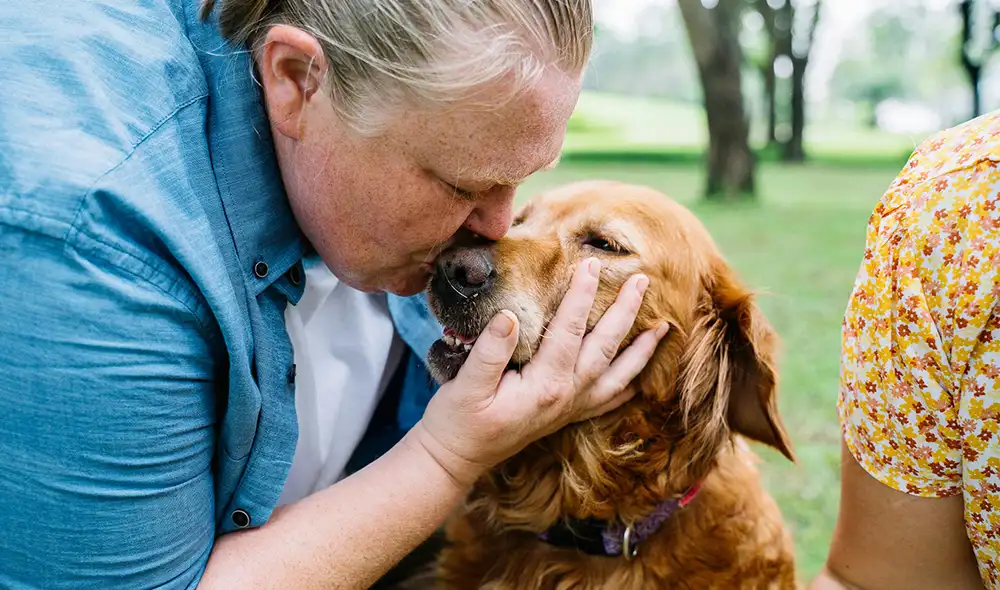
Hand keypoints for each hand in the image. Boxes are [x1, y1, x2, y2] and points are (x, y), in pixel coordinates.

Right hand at [413, 257, 669, 487]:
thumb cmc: (456, 421)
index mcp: (544, 386)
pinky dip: (626, 385)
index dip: (580, 296)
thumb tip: (509, 316)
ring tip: (663, 327)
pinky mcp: (563, 416)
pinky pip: (606, 401)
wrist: (454, 460)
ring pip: (615, 375)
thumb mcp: (464, 385)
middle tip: (643, 280)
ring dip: (640, 350)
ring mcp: (568, 409)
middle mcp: (565, 397)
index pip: (569, 331)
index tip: (590, 265)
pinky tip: (638, 376)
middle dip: (625, 312)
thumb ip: (489, 352)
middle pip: (605, 348)